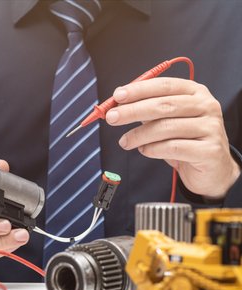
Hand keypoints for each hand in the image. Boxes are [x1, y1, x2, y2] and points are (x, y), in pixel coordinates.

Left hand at [106, 77, 239, 198]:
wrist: (212, 168)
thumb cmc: (185, 141)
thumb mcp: (167, 121)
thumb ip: (147, 111)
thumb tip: (118, 106)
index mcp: (195, 92)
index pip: (165, 85)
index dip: (139, 89)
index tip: (118, 96)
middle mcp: (206, 106)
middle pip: (164, 105)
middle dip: (133, 111)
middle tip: (112, 118)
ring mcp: (211, 127)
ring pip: (166, 127)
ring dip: (139, 135)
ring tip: (124, 142)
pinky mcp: (210, 150)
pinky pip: (173, 147)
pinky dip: (153, 149)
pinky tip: (144, 150)